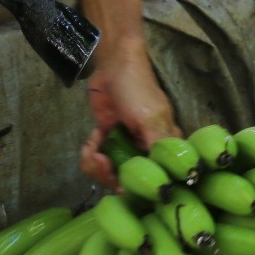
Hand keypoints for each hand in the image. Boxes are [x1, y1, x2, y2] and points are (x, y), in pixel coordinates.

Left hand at [79, 46, 177, 188]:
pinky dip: (90, 153)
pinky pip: (96, 161)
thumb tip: (165, 183)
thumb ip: (158, 148)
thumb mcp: (151, 118)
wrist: (112, 66)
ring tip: (92, 146)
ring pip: (108, 175)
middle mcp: (146, 153)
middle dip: (107, 175)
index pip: (153, 182)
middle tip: (99, 159)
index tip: (119, 181)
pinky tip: (92, 137)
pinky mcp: (107, 143)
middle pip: (126, 183)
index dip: (134, 188)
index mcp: (164, 148)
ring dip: (95, 163)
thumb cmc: (137, 90)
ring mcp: (125, 149)